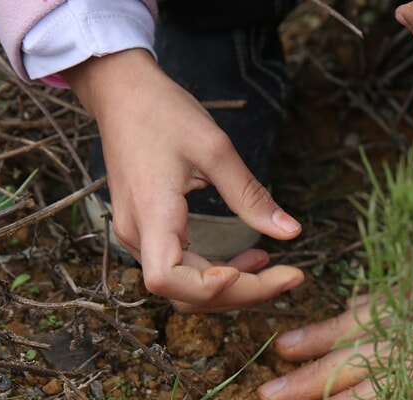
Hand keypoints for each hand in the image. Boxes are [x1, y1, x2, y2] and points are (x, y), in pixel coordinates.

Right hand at [63, 50, 303, 312]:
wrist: (121, 93)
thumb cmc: (162, 113)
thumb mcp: (215, 148)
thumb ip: (250, 195)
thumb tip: (291, 232)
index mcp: (151, 212)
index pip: (168, 280)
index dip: (209, 289)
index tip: (253, 271)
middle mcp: (136, 233)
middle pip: (185, 292)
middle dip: (242, 293)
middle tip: (290, 278)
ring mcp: (137, 235)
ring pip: (184, 288)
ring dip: (231, 288)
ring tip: (272, 266)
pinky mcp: (145, 232)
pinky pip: (180, 269)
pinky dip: (216, 274)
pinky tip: (249, 260)